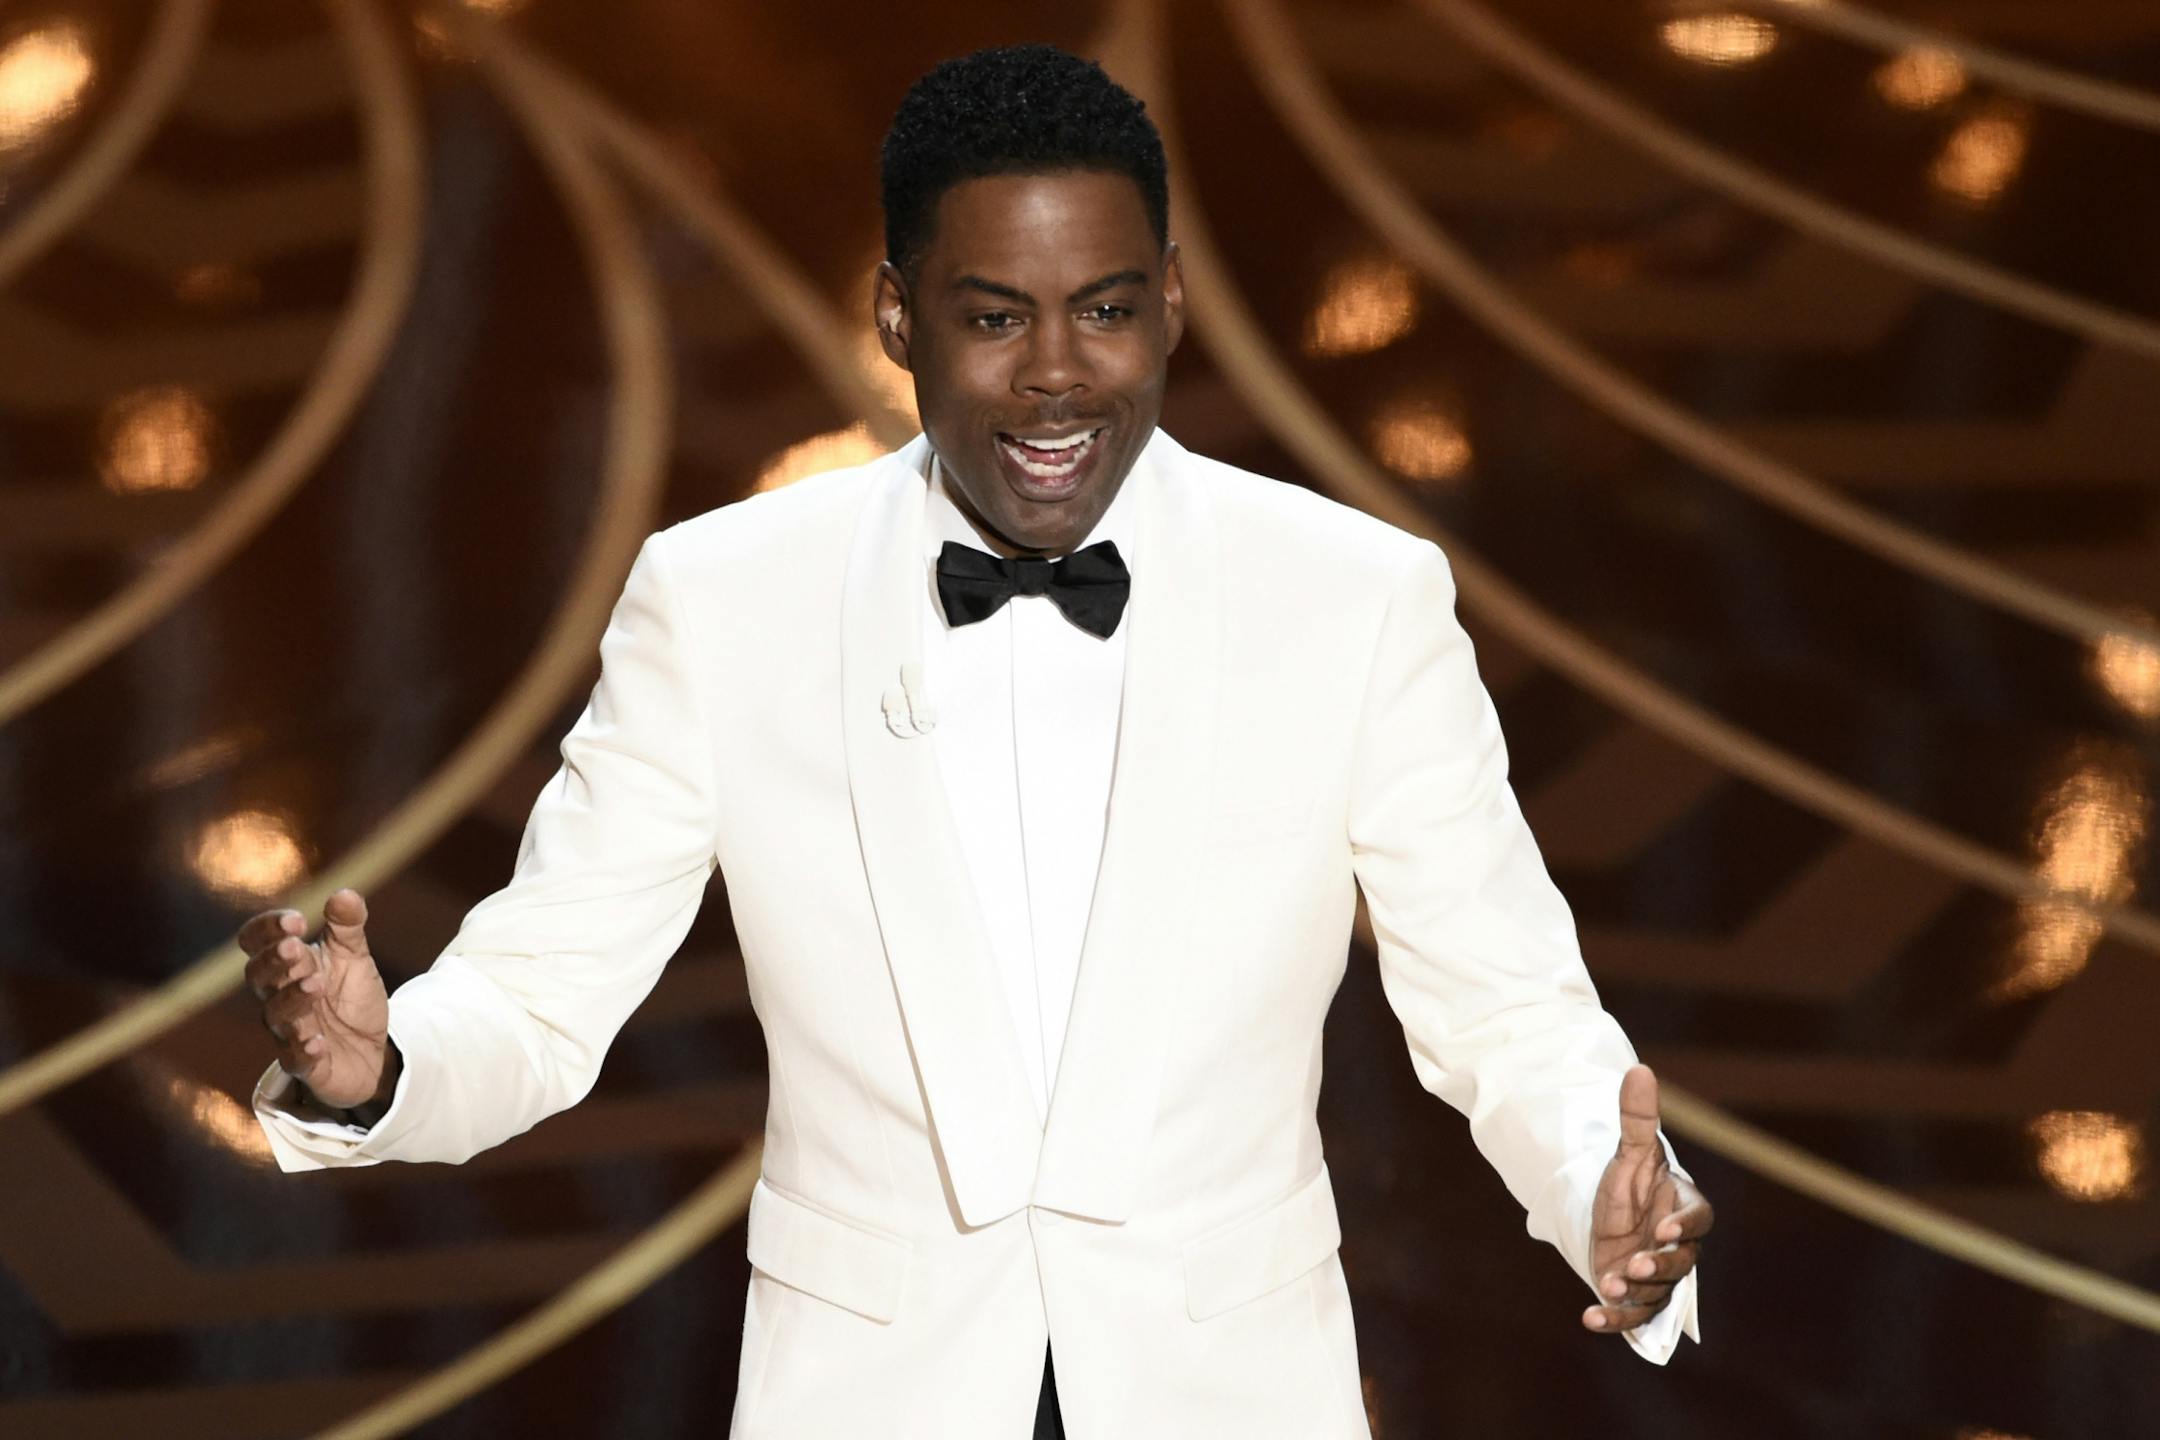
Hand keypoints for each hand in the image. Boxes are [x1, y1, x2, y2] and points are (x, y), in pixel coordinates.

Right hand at [239, 888, 390, 1108]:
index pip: (256, 942)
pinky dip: (303, 1050)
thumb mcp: (354, 957)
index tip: (296, 920)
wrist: (375, 1049)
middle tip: (296, 948)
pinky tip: (317, 1042)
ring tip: (317, 984)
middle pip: (258, 976)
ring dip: (293, 998)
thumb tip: (344, 893)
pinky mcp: (306, 1065)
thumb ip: (348, 926)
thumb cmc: (352, 998)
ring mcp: (290, 1032)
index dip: (268, 930)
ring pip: (275, 1015)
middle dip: (274, 961)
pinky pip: (295, 1060)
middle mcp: (279, 997)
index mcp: (287, 965)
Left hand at [1583, 1064, 1711, 1334]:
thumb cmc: (1627, 1184)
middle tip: (1632, 1261)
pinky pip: (1634, 1316)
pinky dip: (1614, 1320)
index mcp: (1684, 1207)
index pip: (1699, 1219)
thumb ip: (1636, 1119)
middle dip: (1658, 1264)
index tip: (1663, 1228)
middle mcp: (1678, 1246)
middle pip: (1682, 1262)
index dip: (1685, 1226)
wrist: (1605, 1217)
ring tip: (1609, 1283)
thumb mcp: (1627, 1152)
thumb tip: (1639, 1069)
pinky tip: (1589, 1317)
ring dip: (1636, 1292)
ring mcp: (1659, 1274)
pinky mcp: (1637, 1297)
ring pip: (1659, 1291)